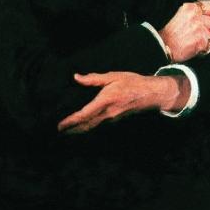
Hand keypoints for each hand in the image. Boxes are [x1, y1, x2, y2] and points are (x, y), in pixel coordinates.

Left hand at [57, 71, 185, 133]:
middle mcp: (107, 113)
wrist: (150, 94)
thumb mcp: (113, 76)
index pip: (84, 114)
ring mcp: (112, 119)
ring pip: (92, 127)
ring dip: (79, 131)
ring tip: (67, 132)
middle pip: (86, 125)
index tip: (60, 125)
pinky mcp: (115, 120)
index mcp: (105, 101)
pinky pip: (99, 126)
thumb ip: (93, 79)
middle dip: (71, 130)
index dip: (71, 121)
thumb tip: (77, 77)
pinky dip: (88, 128)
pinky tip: (84, 127)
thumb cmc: (132, 82)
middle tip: (59, 131)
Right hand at [160, 0, 209, 62]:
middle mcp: (195, 15)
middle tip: (207, 35)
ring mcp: (199, 26)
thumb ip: (193, 16)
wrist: (162, 46)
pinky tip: (194, 48)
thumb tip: (206, 20)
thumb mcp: (180, 17)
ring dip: (207, 40)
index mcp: (189, 8)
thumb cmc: (169, 35)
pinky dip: (203, 48)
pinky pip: (209, 44)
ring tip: (196, 42)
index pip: (209, 6)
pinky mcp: (201, 38)